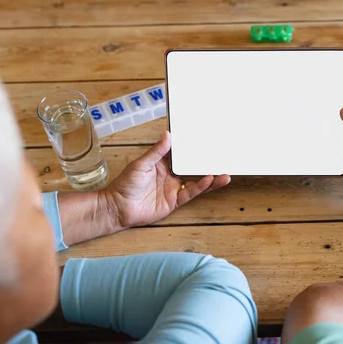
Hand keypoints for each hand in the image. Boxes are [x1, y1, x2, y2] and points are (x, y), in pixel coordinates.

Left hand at [103, 131, 229, 227]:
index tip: (205, 139)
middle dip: (206, 163)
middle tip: (221, 156)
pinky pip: (190, 193)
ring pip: (196, 182)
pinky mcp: (174, 201)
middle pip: (192, 168)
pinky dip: (201, 187)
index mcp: (162, 163)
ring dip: (210, 179)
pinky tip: (210, 181)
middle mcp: (170, 175)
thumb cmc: (125, 184)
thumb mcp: (141, 164)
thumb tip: (168, 135)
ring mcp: (173, 188)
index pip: (180, 153)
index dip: (192, 147)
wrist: (118, 207)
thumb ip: (157, 152)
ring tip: (224, 174)